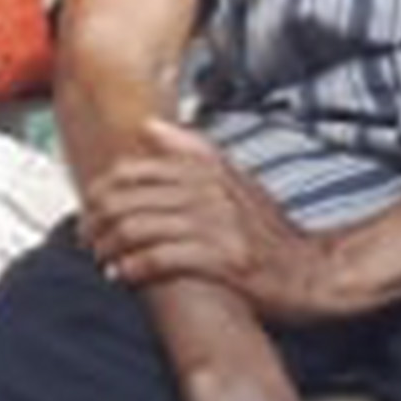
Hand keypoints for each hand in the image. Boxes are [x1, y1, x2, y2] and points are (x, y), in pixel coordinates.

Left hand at [81, 121, 359, 319]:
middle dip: (97, 221)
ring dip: (109, 246)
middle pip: (128, 199)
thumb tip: (149, 125)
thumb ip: (193, 152)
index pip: (135, 170)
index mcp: (210, 171)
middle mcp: (212, 193)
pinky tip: (122, 275)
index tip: (91, 208)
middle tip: (86, 238)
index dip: (103, 190)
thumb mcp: (238, 181)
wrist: (314, 273)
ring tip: (101, 257)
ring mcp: (219, 226)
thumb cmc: (270, 232)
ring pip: (138, 229)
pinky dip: (133, 268)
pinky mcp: (225, 261)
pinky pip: (161, 259)